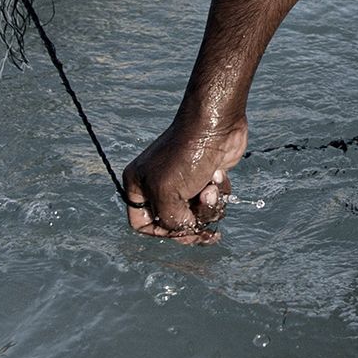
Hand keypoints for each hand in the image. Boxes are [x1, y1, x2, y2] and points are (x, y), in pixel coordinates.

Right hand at [122, 106, 249, 241]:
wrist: (216, 125)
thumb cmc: (187, 155)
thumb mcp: (167, 194)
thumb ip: (169, 221)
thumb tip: (185, 229)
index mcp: (138, 185)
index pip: (142, 224)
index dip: (161, 232)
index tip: (179, 229)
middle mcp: (157, 184)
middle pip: (174, 223)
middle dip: (192, 221)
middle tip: (203, 223)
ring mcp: (183, 182)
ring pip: (196, 214)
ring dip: (208, 206)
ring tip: (212, 187)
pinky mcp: (205, 178)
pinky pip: (212, 203)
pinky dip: (219, 194)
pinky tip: (219, 176)